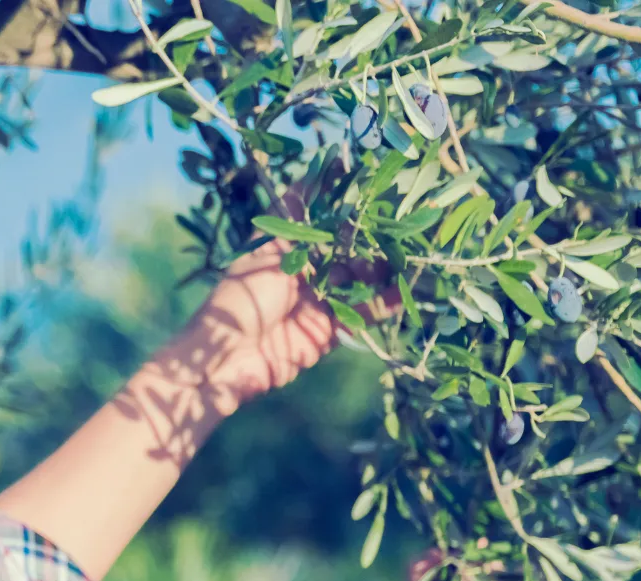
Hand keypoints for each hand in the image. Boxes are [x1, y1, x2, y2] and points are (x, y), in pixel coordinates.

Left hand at [149, 182, 395, 407]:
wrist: (229, 357)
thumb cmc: (243, 296)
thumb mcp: (270, 248)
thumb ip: (300, 211)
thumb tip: (323, 162)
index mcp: (287, 245)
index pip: (324, 215)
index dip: (348, 199)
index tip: (376, 178)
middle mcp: (306, 270)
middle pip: (348, 247)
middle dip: (374, 235)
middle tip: (404, 217)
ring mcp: (320, 300)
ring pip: (362, 278)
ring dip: (384, 266)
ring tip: (411, 251)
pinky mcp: (331, 330)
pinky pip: (365, 313)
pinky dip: (386, 301)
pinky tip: (409, 287)